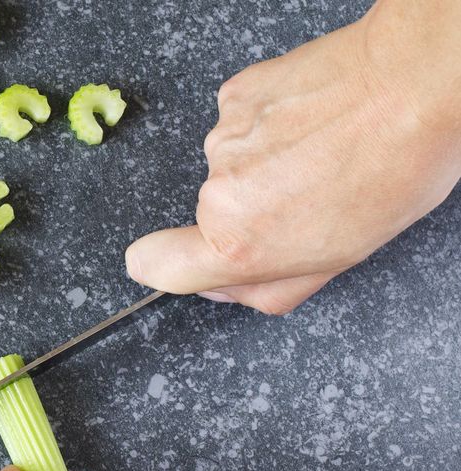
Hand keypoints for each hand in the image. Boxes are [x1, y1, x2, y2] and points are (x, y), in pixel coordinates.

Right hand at [125, 1, 460, 314]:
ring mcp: (224, 138)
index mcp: (240, 242)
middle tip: (311, 196)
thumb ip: (270, 287)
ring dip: (267, 164)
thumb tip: (229, 285)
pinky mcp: (235, 95)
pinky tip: (314, 119)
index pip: (155, 265)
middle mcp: (219, 191)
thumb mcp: (341, 258)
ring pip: (231, 167)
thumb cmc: (396, 169)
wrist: (415, 82)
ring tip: (325, 150)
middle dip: (251, 211)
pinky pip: (242, 123)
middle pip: (210, 215)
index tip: (170, 259)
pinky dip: (270, 125)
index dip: (160, 265)